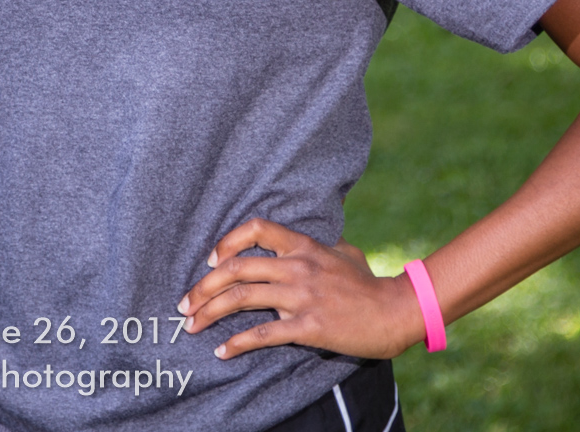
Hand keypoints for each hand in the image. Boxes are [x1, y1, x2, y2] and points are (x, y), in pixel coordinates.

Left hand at [177, 220, 423, 360]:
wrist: (395, 311)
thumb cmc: (369, 283)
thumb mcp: (344, 251)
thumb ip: (319, 245)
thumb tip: (305, 245)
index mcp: (302, 245)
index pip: (255, 228)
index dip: (227, 241)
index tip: (211, 260)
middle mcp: (296, 267)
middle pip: (235, 268)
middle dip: (203, 287)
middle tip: (184, 303)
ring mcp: (301, 296)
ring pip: (241, 298)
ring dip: (209, 312)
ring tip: (191, 325)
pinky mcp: (307, 326)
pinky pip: (263, 334)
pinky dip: (237, 343)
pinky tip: (222, 351)